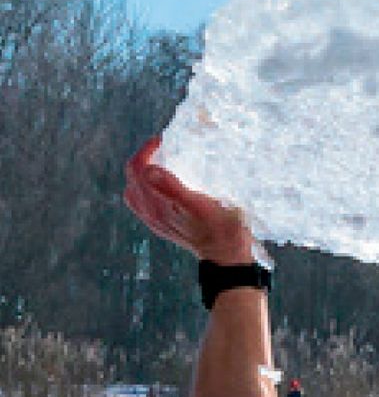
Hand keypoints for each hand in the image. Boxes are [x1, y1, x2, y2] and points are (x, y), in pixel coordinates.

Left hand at [123, 139, 258, 264]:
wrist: (226, 255)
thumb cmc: (220, 229)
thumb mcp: (201, 205)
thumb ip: (172, 188)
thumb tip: (149, 170)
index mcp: (156, 204)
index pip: (137, 168)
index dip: (146, 150)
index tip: (163, 141)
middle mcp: (149, 211)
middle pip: (134, 175)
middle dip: (145, 158)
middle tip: (164, 148)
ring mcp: (153, 218)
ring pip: (135, 187)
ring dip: (144, 172)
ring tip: (162, 163)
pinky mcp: (160, 224)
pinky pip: (141, 201)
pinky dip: (146, 187)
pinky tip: (160, 187)